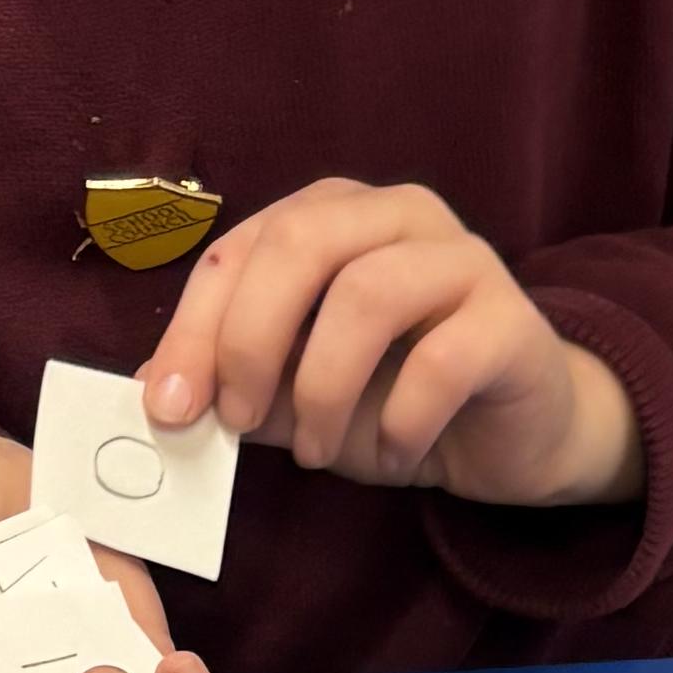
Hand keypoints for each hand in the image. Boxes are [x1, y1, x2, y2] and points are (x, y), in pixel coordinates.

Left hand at [138, 181, 639, 505]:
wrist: (512, 434)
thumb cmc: (397, 399)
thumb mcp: (298, 397)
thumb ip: (236, 385)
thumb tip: (158, 393)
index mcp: (332, 217)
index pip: (241, 248)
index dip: (194, 327)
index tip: (169, 406)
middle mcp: (397, 215)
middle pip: (301, 243)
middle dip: (250, 340)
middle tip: (240, 421)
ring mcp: (463, 258)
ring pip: (368, 294)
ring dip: (324, 390)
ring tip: (320, 452)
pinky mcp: (513, 320)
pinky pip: (441, 361)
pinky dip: (400, 422)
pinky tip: (395, 457)